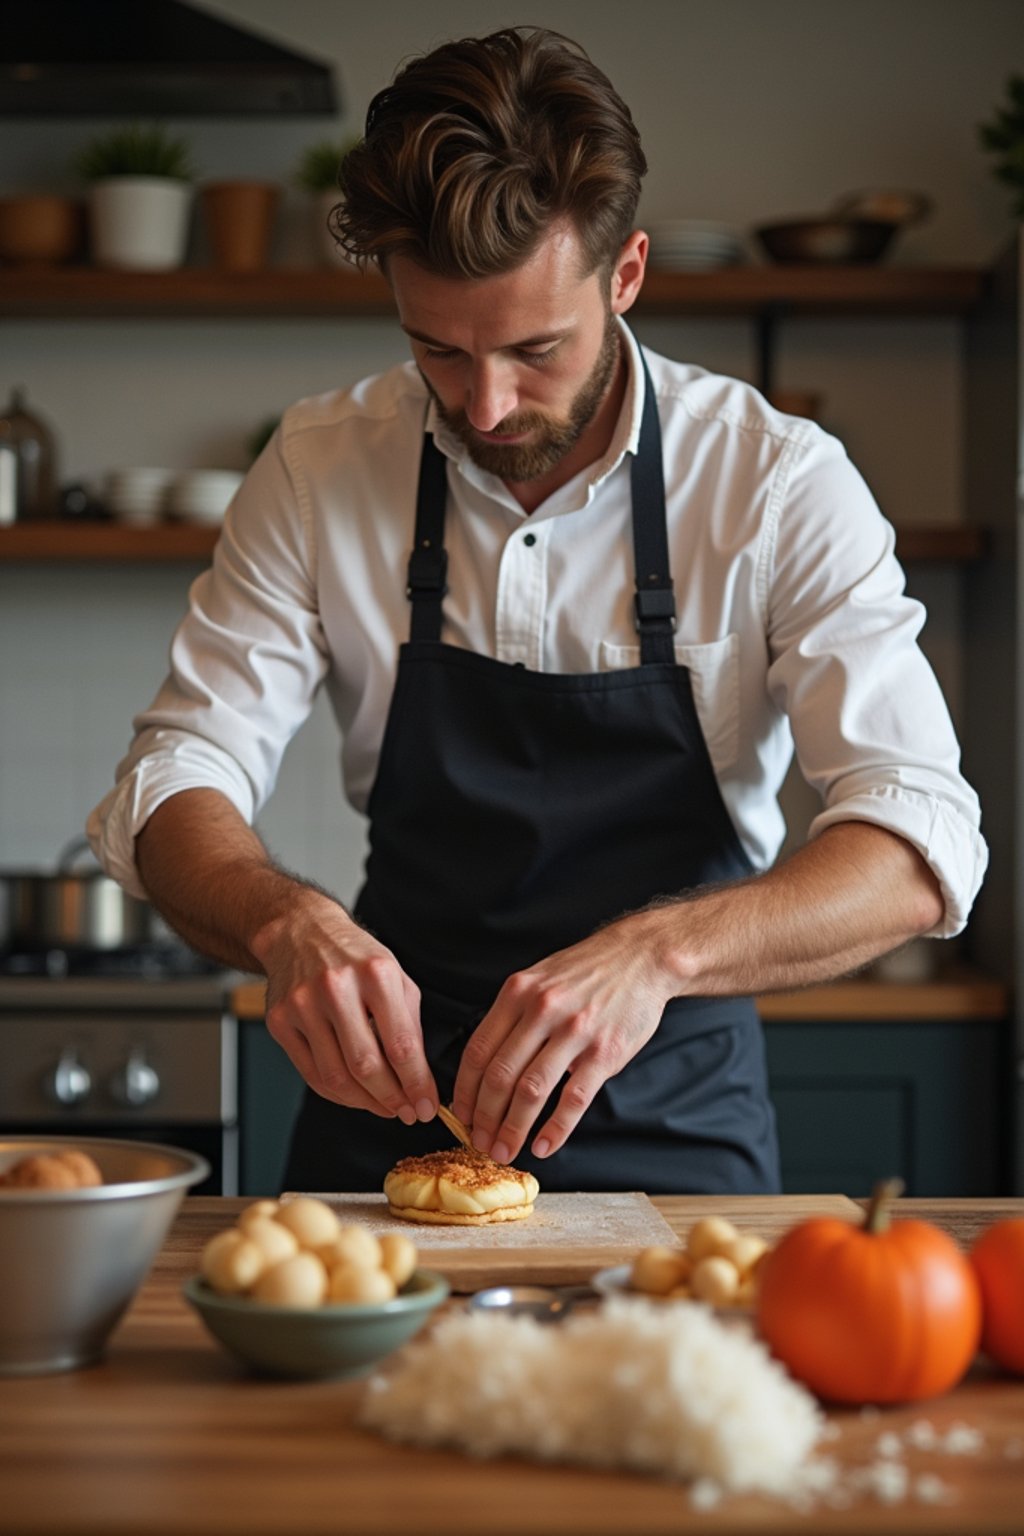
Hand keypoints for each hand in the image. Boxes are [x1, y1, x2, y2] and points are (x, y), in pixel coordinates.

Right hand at [254, 895, 437, 1123]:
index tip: (426, 1106)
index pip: (400, 1044)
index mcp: (375, 973)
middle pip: (366, 1065)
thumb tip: (419, 1079)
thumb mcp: (395, 977)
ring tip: (383, 1106)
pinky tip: (355, 1095)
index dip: (417, 1083)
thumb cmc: (356, 958)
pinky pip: (311, 1074)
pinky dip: (337, 1094)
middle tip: (407, 1113)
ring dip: (365, 1102)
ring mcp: (303, 1004)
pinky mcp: (280, 1020)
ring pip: (336, 1077)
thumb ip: (409, 1025)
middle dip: (392, 1098)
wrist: (302, 932)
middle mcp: (336, 987)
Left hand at [452, 913, 674, 1162]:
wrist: (640, 957)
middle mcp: (542, 1010)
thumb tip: (485, 1064)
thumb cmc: (586, 971)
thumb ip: (512, 1015)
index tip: (461, 1115)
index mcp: (518, 993)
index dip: (465, 1091)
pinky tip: (544, 1146)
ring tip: (505, 1151)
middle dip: (484, 1117)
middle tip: (480, 1142)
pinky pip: (573, 1099)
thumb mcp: (539, 979)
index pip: (478, 1051)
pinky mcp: (605, 1052)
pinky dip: (555, 1128)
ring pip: (531, 1091)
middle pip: (500, 1075)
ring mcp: (575, 1032)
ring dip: (513, 1128)